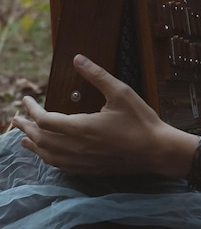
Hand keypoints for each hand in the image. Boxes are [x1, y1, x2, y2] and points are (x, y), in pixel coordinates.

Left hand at [12, 55, 179, 175]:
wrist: (157, 151)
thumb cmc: (140, 120)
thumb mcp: (120, 92)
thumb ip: (97, 75)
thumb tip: (78, 59)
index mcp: (82, 127)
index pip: (45, 119)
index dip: (31, 109)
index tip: (26, 99)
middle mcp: (77, 147)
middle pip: (41, 139)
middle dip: (26, 127)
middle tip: (16, 118)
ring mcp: (82, 161)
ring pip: (48, 156)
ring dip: (33, 145)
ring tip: (23, 137)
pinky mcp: (89, 169)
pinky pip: (60, 166)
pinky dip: (47, 158)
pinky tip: (47, 155)